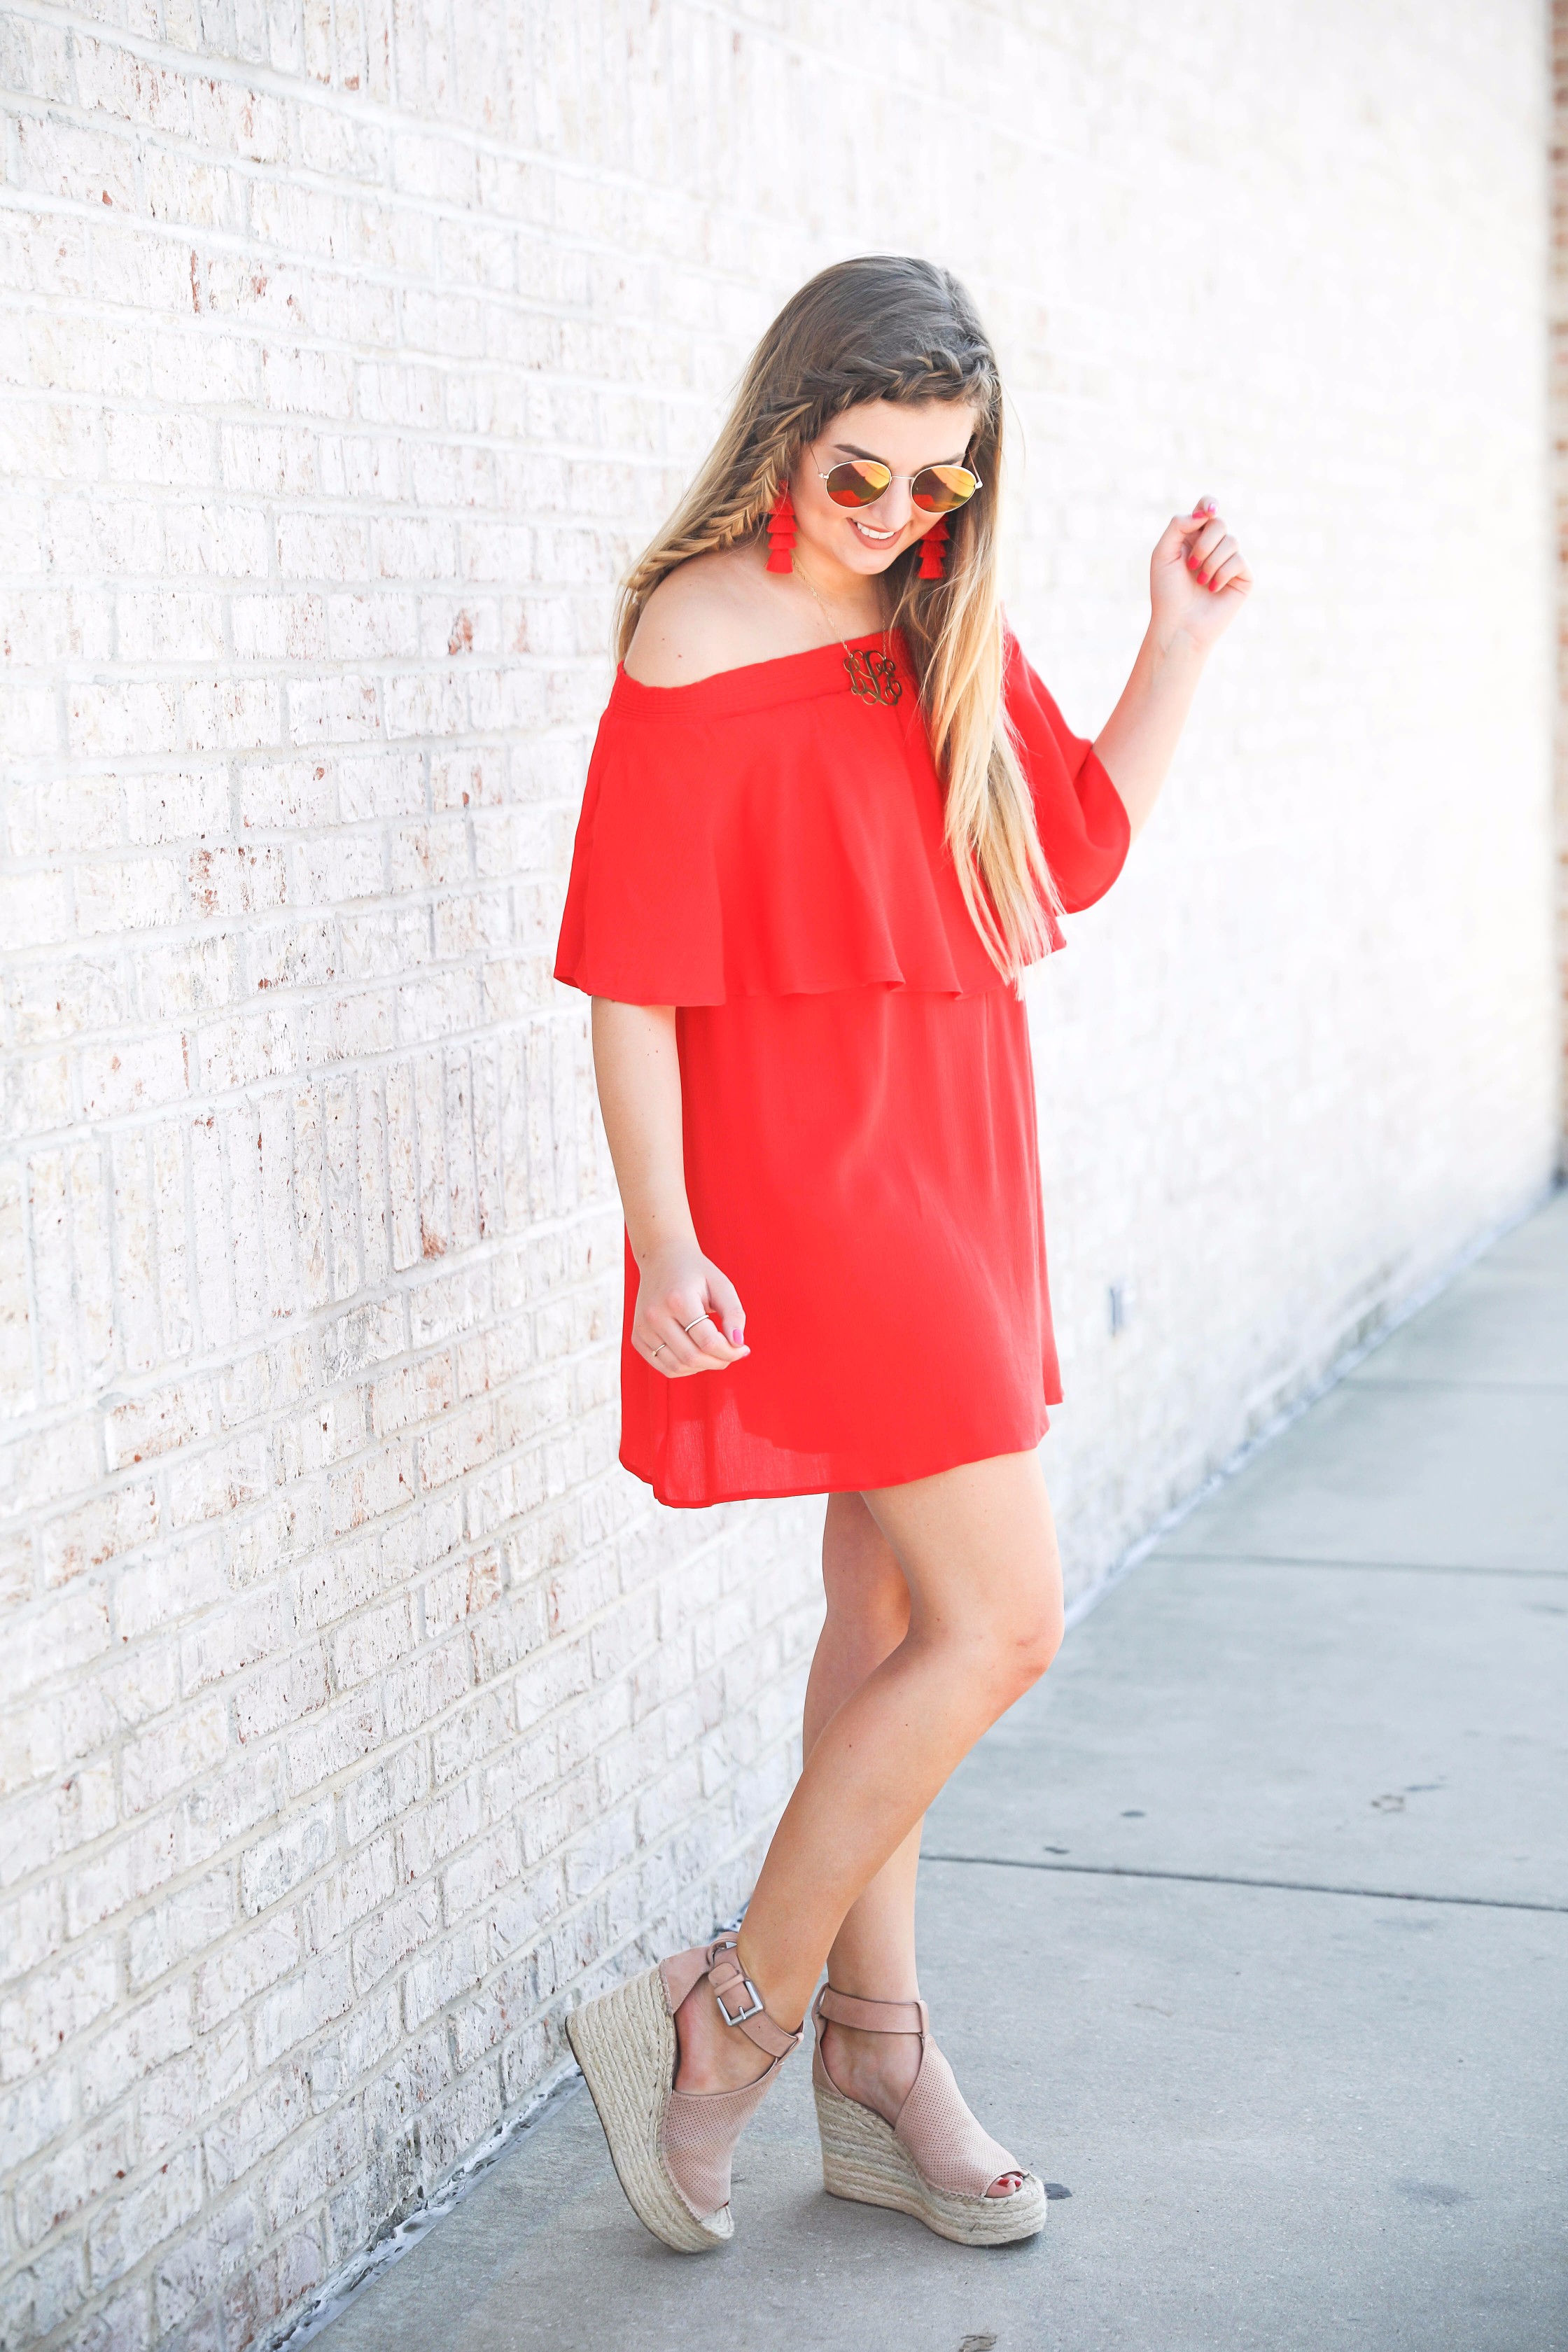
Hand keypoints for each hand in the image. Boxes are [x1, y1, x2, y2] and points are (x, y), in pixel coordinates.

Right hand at [631, 1239, 749, 1378]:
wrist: (662, 1258)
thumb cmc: (696, 1272)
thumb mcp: (721, 1285)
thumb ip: (734, 1314)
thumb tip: (739, 1344)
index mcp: (678, 1300)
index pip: (708, 1341)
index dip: (730, 1352)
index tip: (743, 1348)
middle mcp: (655, 1316)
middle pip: (692, 1357)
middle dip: (719, 1362)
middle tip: (732, 1354)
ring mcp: (643, 1328)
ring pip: (677, 1367)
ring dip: (702, 1367)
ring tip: (715, 1354)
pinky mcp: (637, 1337)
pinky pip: (663, 1366)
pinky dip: (684, 1368)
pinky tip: (697, 1356)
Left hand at [1149, 496, 1251, 651]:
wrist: (1178, 624)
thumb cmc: (1167, 592)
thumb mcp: (1163, 553)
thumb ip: (1178, 525)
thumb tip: (1206, 513)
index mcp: (1194, 537)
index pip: (1207, 508)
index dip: (1210, 504)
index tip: (1210, 511)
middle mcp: (1213, 546)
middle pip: (1219, 522)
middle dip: (1204, 543)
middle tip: (1191, 565)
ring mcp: (1230, 560)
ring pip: (1231, 541)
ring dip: (1210, 562)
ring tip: (1199, 582)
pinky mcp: (1243, 577)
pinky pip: (1239, 561)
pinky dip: (1221, 574)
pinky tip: (1212, 589)